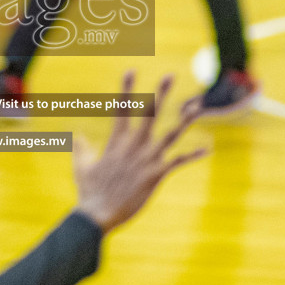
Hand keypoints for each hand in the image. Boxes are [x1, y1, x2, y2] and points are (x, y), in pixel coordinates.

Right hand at [73, 70, 208, 232]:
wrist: (98, 214)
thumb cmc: (88, 192)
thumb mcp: (81, 167)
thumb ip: (81, 149)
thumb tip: (77, 136)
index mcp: (116, 142)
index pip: (122, 109)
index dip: (126, 89)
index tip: (131, 70)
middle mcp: (134, 146)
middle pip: (150, 114)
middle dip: (161, 94)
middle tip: (170, 76)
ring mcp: (146, 160)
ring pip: (170, 134)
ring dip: (184, 120)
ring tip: (197, 106)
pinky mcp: (156, 175)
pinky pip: (177, 162)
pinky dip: (192, 155)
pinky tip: (207, 149)